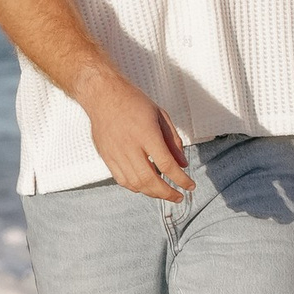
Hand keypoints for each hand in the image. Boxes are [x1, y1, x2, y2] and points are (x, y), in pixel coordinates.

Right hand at [80, 67, 194, 201]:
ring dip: (152, 193)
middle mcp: (130, 146)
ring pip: (135, 183)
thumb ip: (173, 141)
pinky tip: (145, 186)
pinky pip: (121, 180)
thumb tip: (183, 164)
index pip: (166, 164)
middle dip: (167, 193)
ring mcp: (116, 153)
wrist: (103, 96)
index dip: (181, 179)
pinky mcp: (106, 157)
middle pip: (150, 180)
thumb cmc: (134, 102)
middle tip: (178, 197)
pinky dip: (136, 187)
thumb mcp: (160, 115)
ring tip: (164, 193)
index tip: (190, 186)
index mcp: (147, 134)